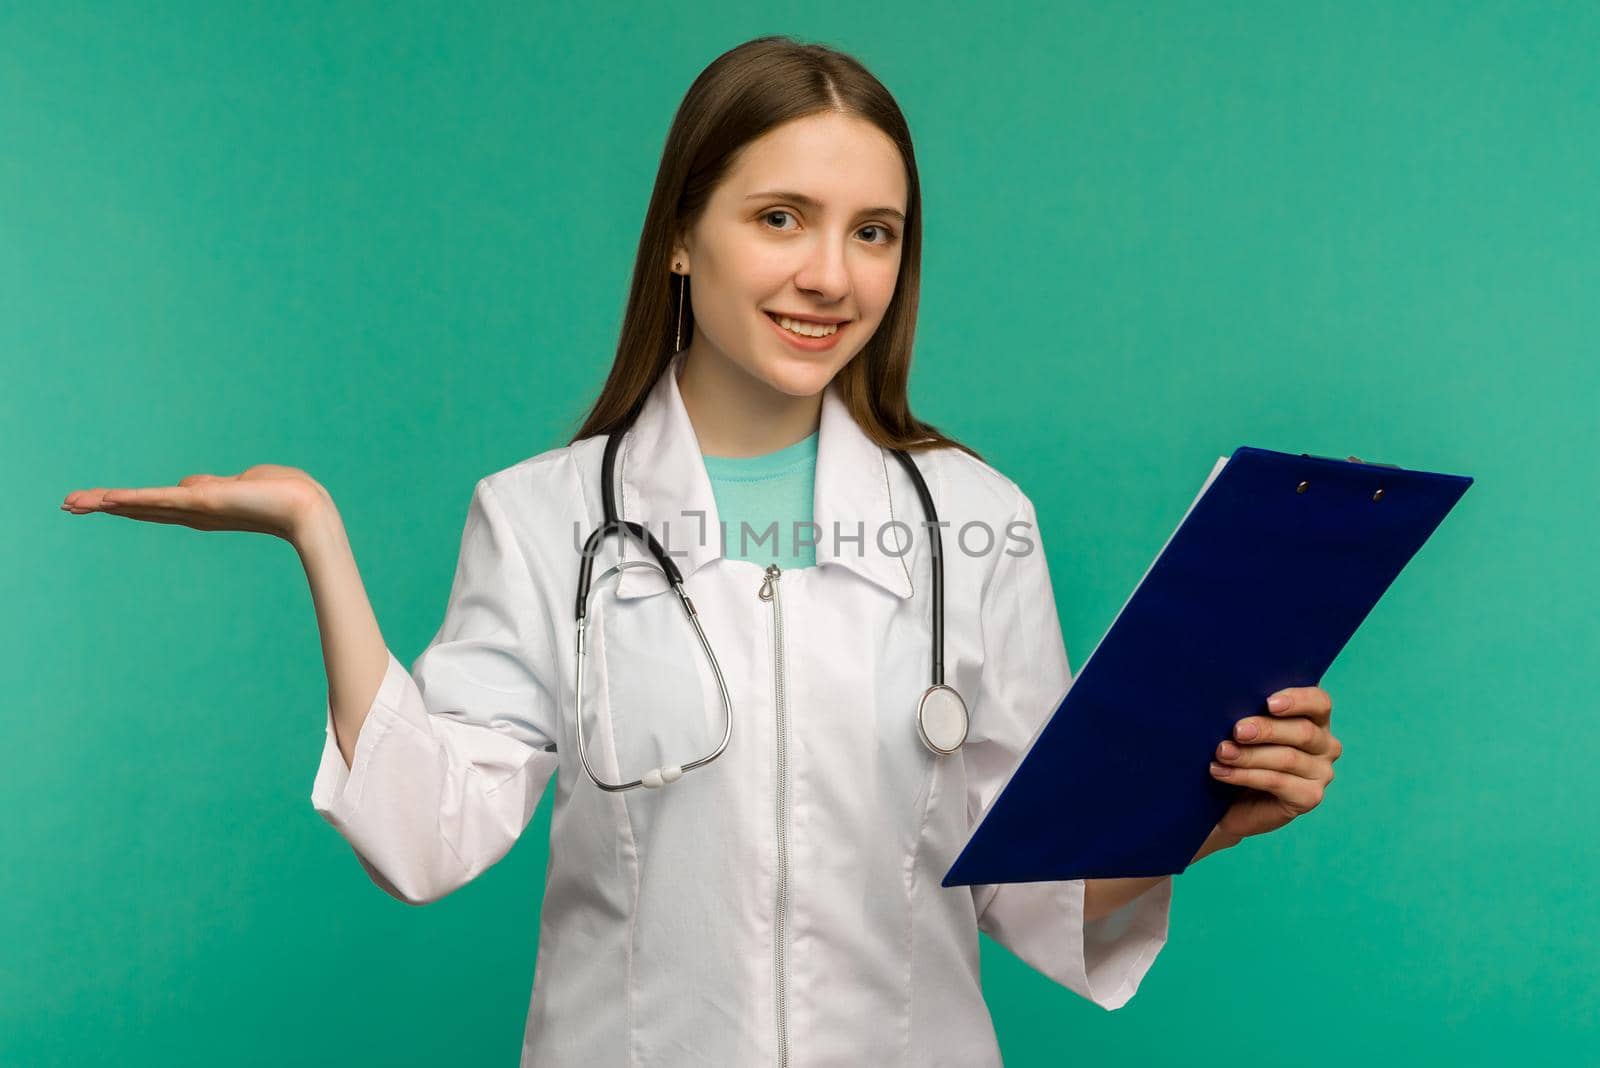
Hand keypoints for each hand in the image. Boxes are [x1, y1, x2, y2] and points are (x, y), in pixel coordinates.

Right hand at [60, 464, 332, 543]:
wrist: (306, 509)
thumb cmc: (283, 495)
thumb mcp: (241, 484)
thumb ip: (212, 486)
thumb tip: (190, 485)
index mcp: (202, 508)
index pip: (156, 505)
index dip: (126, 504)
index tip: (98, 502)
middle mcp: (194, 513)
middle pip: (140, 508)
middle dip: (104, 506)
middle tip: (69, 504)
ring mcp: (195, 509)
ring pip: (141, 505)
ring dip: (105, 502)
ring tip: (71, 502)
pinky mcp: (201, 502)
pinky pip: (158, 500)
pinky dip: (131, 499)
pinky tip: (104, 498)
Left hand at [1208, 686, 1340, 842]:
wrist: (1237, 802)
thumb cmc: (1244, 753)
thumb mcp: (1249, 729)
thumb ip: (1252, 713)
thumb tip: (1232, 700)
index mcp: (1316, 719)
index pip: (1319, 702)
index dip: (1298, 700)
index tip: (1269, 703)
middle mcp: (1326, 745)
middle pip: (1303, 731)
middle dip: (1266, 729)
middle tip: (1237, 731)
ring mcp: (1322, 773)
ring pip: (1287, 758)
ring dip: (1249, 755)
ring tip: (1222, 752)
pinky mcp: (1310, 796)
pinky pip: (1277, 781)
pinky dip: (1245, 775)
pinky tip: (1221, 772)